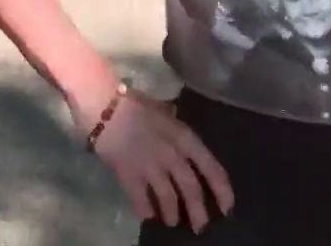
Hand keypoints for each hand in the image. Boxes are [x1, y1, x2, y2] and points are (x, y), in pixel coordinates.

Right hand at [76, 82, 233, 232]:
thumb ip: (175, 128)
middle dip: (198, 212)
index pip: (212, 168)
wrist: (104, 105)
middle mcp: (173, 155)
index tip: (227, 206)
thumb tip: (181, 134)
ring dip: (172, 213)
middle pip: (192, 189)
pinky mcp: (129, 174)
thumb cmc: (133, 104)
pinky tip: (146, 215)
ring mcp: (151, 166)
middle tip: (200, 226)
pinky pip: (140, 200)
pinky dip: (145, 210)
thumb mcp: (164, 111)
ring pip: (169, 198)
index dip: (222, 190)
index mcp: (185, 138)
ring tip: (172, 222)